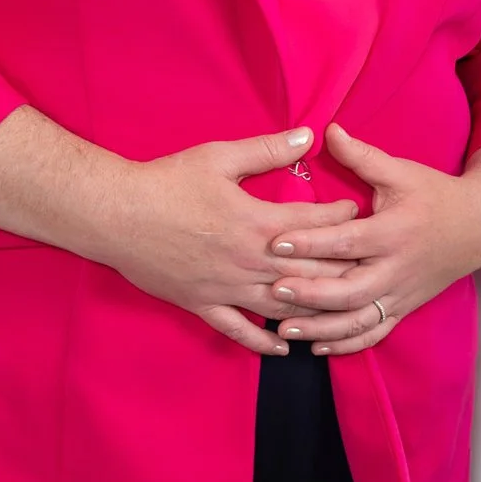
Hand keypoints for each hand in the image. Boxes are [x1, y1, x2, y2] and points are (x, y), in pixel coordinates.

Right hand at [101, 125, 360, 354]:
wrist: (114, 215)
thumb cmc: (165, 182)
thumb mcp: (219, 157)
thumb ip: (267, 149)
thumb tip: (308, 135)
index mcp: (256, 223)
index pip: (314, 224)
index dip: (342, 217)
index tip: (359, 212)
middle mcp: (248, 263)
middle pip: (309, 273)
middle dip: (341, 269)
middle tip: (366, 266)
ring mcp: (226, 289)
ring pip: (282, 307)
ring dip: (314, 310)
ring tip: (340, 311)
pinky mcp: (203, 305)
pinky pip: (238, 330)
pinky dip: (263, 342)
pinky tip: (285, 346)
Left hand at [261, 126, 480, 352]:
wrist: (480, 226)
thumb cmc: (435, 195)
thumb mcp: (401, 171)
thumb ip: (362, 156)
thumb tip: (328, 130)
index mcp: (394, 231)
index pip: (347, 241)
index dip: (310, 243)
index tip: (275, 241)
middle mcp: (397, 268)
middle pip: (350, 289)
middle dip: (311, 293)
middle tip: (274, 289)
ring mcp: (400, 293)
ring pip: (359, 319)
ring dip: (322, 328)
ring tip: (285, 328)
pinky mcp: (403, 308)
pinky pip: (374, 333)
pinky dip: (347, 344)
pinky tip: (317, 347)